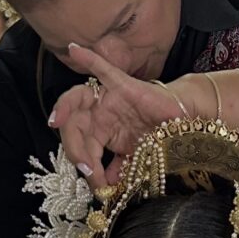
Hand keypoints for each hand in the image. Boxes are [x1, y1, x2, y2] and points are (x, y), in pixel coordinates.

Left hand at [49, 44, 197, 186]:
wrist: (183, 123)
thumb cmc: (158, 138)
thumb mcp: (135, 160)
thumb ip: (119, 171)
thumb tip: (107, 188)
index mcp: (99, 133)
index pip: (82, 149)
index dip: (87, 168)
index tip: (98, 186)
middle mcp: (99, 115)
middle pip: (74, 128)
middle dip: (77, 150)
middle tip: (88, 169)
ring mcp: (108, 98)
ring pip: (77, 102)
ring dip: (65, 111)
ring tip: (56, 122)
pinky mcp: (122, 85)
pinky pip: (102, 69)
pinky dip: (88, 58)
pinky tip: (74, 49)